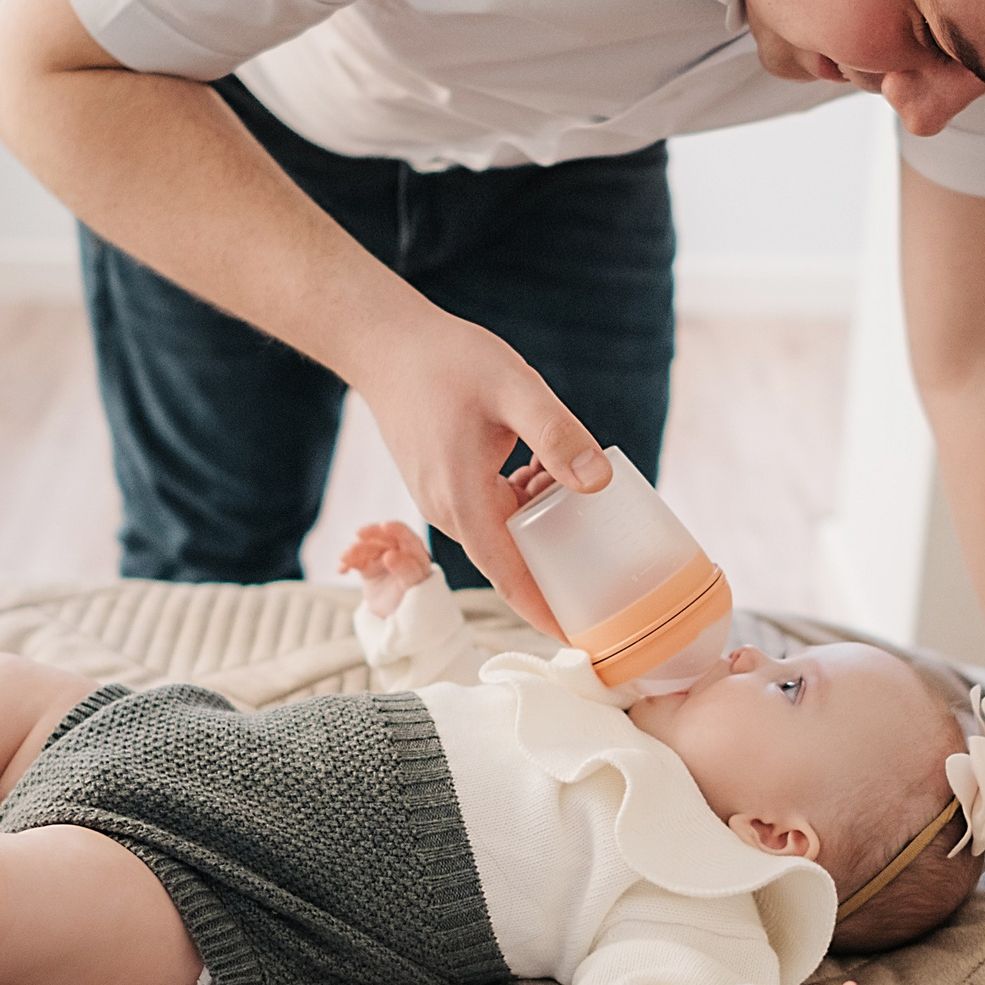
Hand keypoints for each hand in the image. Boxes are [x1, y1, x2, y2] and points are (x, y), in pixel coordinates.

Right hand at [337, 521, 434, 617]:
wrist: (399, 617)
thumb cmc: (415, 598)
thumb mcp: (414, 584)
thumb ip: (406, 568)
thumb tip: (389, 554)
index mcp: (414, 552)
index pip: (405, 535)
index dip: (396, 528)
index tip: (384, 526)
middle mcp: (398, 551)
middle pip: (383, 537)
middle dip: (371, 534)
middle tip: (359, 533)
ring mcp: (381, 558)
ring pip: (366, 547)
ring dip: (354, 550)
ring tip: (345, 558)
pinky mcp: (368, 567)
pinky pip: (355, 560)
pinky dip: (347, 562)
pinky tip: (341, 569)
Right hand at [351, 317, 607, 637]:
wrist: (385, 343)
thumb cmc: (446, 361)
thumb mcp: (514, 388)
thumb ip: (557, 435)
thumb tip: (599, 483)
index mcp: (464, 503)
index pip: (511, 580)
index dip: (547, 614)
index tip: (583, 642)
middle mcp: (450, 513)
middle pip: (514, 559)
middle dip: (557, 554)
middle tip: (599, 537)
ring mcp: (442, 502)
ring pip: (506, 531)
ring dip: (540, 516)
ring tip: (557, 471)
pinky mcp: (444, 486)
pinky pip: (492, 509)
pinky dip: (522, 496)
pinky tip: (535, 460)